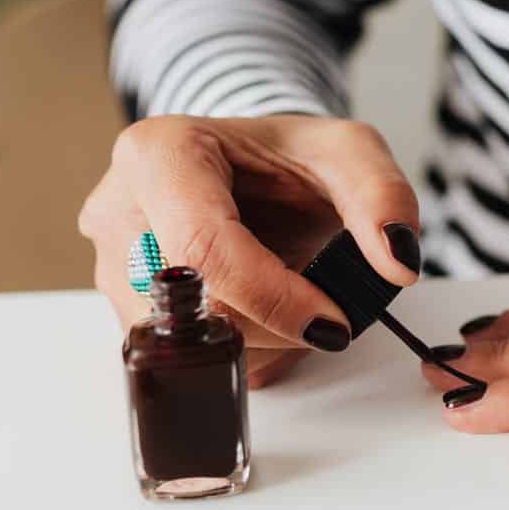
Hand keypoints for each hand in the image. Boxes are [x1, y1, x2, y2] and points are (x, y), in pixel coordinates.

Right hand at [78, 115, 421, 387]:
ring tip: (289, 296)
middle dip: (273, 323)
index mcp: (158, 153)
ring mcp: (112, 263)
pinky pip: (182, 356)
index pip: (205, 247)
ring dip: (256, 340)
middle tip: (322, 309)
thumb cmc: (289, 159)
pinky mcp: (124, 307)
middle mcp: (118, 208)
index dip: (274, 297)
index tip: (333, 322)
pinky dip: (236, 346)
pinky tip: (259, 311)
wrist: (252, 172)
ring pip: (185, 342)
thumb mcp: (350, 153)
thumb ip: (383, 197)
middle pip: (193, 304)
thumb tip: (396, 262)